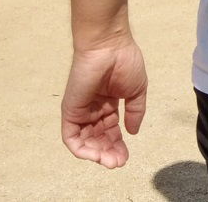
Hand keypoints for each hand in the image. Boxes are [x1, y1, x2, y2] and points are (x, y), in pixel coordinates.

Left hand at [61, 39, 147, 167]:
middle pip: (99, 138)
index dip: (119, 145)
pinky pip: (71, 137)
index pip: (112, 131)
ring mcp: (81, 110)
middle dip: (109, 152)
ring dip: (97, 154)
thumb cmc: (124, 61)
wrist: (108, 45)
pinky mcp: (70, 111)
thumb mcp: (136, 90)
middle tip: (119, 162)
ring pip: (86, 141)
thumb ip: (135, 112)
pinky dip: (81, 149)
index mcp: (109, 103)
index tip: (127, 157)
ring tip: (110, 161)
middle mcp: (93, 109)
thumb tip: (133, 132)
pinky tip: (95, 155)